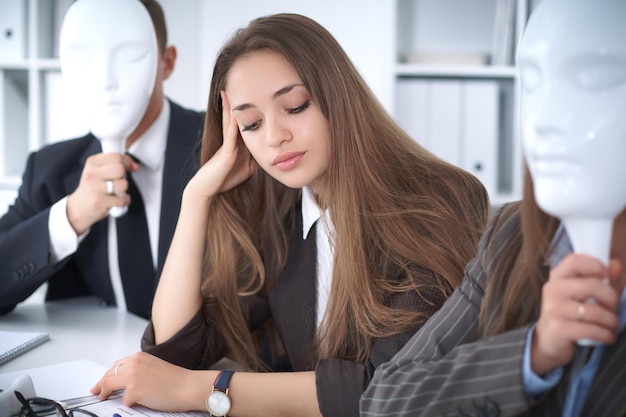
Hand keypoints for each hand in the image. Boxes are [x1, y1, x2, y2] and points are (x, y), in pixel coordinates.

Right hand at [66, 153, 138, 234]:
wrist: (79, 207)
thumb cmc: (94, 187)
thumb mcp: (101, 171)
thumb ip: (119, 164)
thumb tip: (135, 166)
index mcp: (92, 162)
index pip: (116, 156)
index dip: (126, 163)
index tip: (125, 168)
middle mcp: (92, 174)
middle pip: (120, 169)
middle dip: (124, 176)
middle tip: (118, 181)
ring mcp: (95, 188)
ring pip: (123, 184)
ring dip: (124, 190)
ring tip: (115, 192)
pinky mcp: (99, 202)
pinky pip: (123, 199)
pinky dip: (124, 201)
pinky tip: (116, 201)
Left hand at [90, 352, 212, 411]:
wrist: (188, 386)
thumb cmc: (177, 380)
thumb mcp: (155, 367)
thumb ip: (139, 370)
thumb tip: (125, 382)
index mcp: (140, 357)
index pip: (116, 365)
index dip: (108, 374)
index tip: (102, 381)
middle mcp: (134, 363)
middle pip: (109, 374)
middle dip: (100, 384)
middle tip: (96, 391)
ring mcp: (133, 376)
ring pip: (109, 384)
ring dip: (105, 393)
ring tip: (102, 398)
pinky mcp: (134, 391)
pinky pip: (123, 400)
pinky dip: (128, 402)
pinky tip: (136, 402)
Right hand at [184, 91, 255, 200]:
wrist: (207, 190)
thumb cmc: (224, 179)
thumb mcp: (246, 169)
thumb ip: (254, 159)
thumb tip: (267, 153)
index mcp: (235, 143)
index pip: (243, 122)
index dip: (247, 110)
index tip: (252, 95)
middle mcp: (231, 141)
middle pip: (234, 118)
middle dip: (237, 103)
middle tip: (237, 84)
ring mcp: (228, 146)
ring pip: (230, 123)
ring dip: (231, 108)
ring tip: (229, 91)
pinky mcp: (227, 154)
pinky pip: (231, 136)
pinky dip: (234, 125)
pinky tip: (236, 114)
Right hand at [531, 254, 623, 374]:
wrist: (547, 339)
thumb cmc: (568, 312)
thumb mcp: (579, 293)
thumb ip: (598, 278)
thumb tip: (616, 265)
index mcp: (557, 277)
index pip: (575, 261)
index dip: (595, 265)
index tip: (606, 275)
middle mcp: (553, 290)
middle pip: (592, 286)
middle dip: (611, 299)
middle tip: (613, 308)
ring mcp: (553, 309)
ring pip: (596, 311)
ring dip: (611, 321)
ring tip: (612, 325)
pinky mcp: (558, 329)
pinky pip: (592, 330)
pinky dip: (606, 335)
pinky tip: (608, 337)